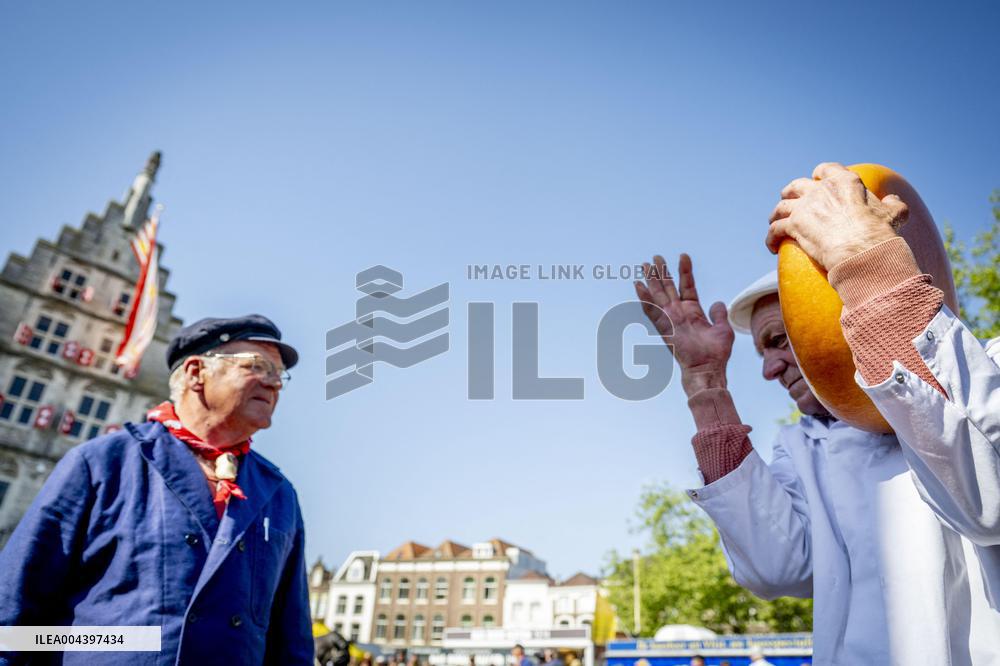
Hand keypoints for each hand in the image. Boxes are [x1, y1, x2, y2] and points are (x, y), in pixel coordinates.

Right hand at [634, 254, 733, 396]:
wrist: (707, 368)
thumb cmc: (716, 353)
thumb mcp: (722, 328)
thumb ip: (719, 314)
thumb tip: (717, 302)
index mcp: (692, 310)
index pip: (687, 285)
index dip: (685, 271)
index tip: (683, 255)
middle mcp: (679, 312)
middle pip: (668, 287)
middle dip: (662, 271)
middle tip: (655, 257)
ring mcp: (670, 319)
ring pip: (658, 294)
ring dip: (652, 279)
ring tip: (646, 265)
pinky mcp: (664, 327)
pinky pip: (652, 310)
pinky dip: (644, 298)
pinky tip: (638, 285)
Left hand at [766, 162, 907, 270]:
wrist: (863, 250)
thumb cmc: (880, 233)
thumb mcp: (894, 214)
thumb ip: (893, 204)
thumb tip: (894, 200)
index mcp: (845, 182)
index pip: (827, 169)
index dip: (819, 174)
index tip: (815, 178)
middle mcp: (820, 190)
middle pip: (796, 186)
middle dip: (791, 192)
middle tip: (790, 200)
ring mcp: (805, 207)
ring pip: (781, 207)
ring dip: (775, 215)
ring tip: (774, 223)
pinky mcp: (794, 226)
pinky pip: (775, 230)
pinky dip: (770, 238)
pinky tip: (771, 246)